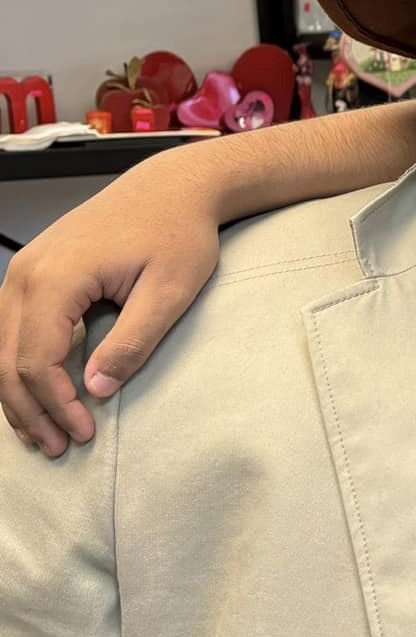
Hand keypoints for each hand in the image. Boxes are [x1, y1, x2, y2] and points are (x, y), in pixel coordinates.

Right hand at [0, 162, 220, 455]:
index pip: (35, 361)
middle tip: (59, 448)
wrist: (172, 188)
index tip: (84, 434)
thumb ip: (132, 342)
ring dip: (19, 394)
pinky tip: (39, 395)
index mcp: (55, 279)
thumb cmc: (177, 232)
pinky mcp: (34, 273)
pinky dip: (21, 366)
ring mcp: (24, 271)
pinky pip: (11, 330)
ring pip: (1, 348)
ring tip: (45, 434)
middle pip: (7, 360)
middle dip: (31, 410)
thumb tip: (96, 390)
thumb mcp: (169, 292)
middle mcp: (26, 274)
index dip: (56, 405)